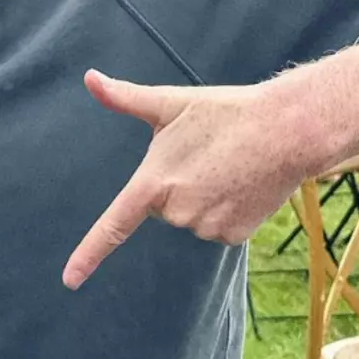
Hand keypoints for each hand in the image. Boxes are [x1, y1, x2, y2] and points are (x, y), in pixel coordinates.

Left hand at [63, 70, 312, 289]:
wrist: (289, 130)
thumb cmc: (225, 113)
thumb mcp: (170, 103)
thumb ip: (124, 97)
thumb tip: (89, 77)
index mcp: (153, 184)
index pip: (112, 227)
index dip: (88, 255)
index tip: (69, 281)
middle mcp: (176, 212)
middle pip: (163, 208)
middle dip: (177, 186)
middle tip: (204, 159)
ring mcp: (206, 227)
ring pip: (190, 218)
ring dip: (203, 198)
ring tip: (227, 168)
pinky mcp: (234, 236)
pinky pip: (216, 228)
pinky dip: (226, 210)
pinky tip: (241, 185)